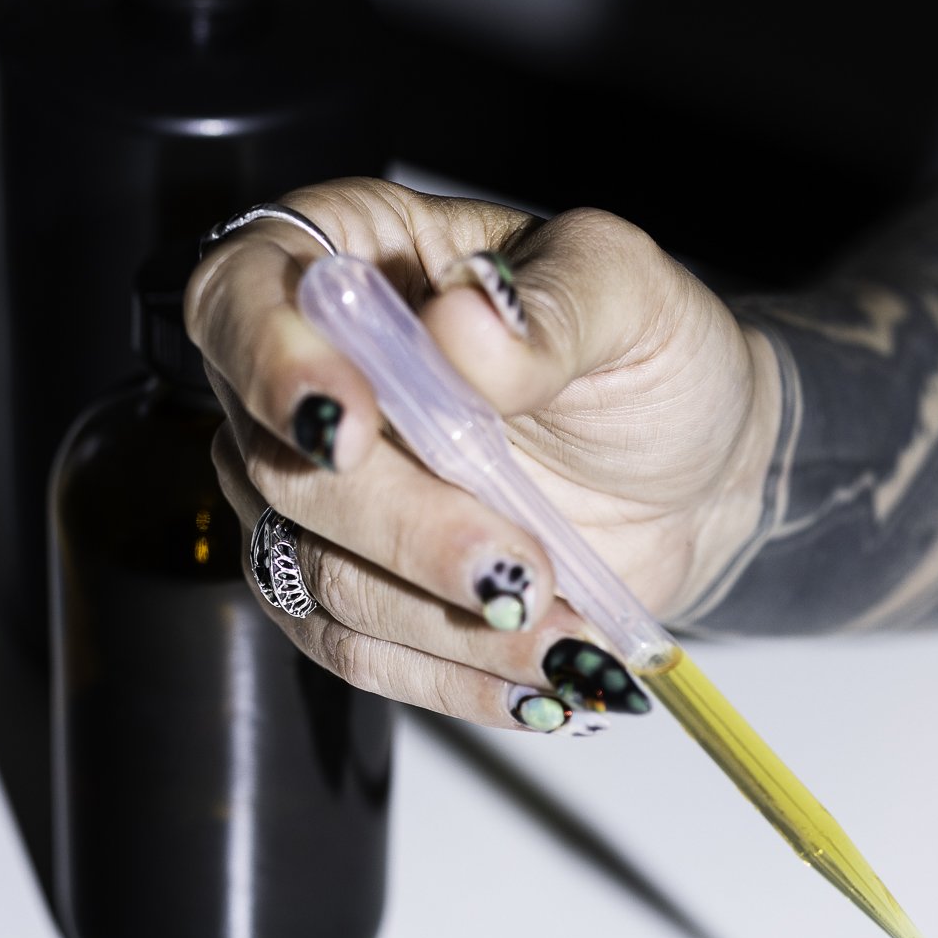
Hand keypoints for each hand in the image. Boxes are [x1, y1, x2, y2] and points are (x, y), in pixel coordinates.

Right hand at [184, 181, 776, 730]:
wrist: (696, 473)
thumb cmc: (652, 359)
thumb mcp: (634, 297)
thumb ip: (553, 306)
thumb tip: (465, 322)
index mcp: (352, 259)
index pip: (240, 295)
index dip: (272, 363)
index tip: (353, 426)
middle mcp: (313, 378)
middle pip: (279, 466)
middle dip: (406, 531)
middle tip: (522, 569)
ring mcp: (324, 495)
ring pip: (313, 576)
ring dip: (440, 621)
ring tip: (565, 638)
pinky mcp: (360, 589)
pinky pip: (358, 652)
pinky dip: (449, 678)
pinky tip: (539, 678)